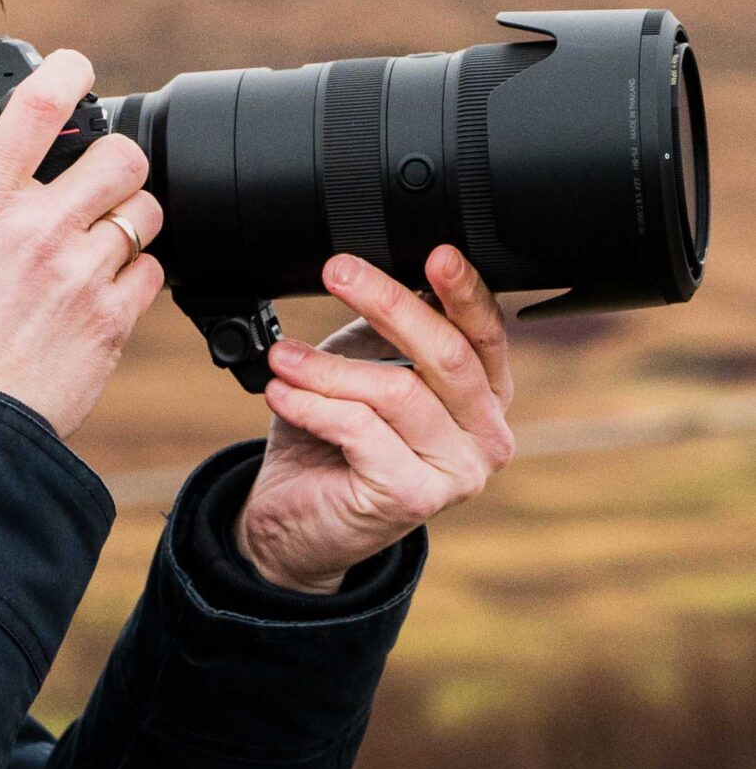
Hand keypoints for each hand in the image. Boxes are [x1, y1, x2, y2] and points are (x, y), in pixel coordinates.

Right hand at [0, 49, 165, 440]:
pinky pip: (154, 269)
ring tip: (95, 237)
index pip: (40, 106)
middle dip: (110, 160)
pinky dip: (136, 271)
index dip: (68, 70)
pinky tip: (99, 285)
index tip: (75, 69)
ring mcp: (81, 274)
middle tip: (91, 179)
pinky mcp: (112, 319)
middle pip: (120, 154)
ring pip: (145, 211)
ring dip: (126, 216)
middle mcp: (38, 228)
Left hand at [232, 246, 516, 592]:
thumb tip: (380, 266)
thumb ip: (389, 328)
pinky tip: (282, 393)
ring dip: (328, 367)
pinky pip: (361, 432)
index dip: (463, 290)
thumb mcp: (365, 365)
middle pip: (447, 354)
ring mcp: (458, 473)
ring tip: (283, 357)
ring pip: (397, 393)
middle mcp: (487, 434)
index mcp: (486, 393)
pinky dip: (314, 405)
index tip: (434, 252)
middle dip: (387, 303)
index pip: (485, 332)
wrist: (297, 517)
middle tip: (337, 270)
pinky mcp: (414, 499)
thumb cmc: (336, 436)